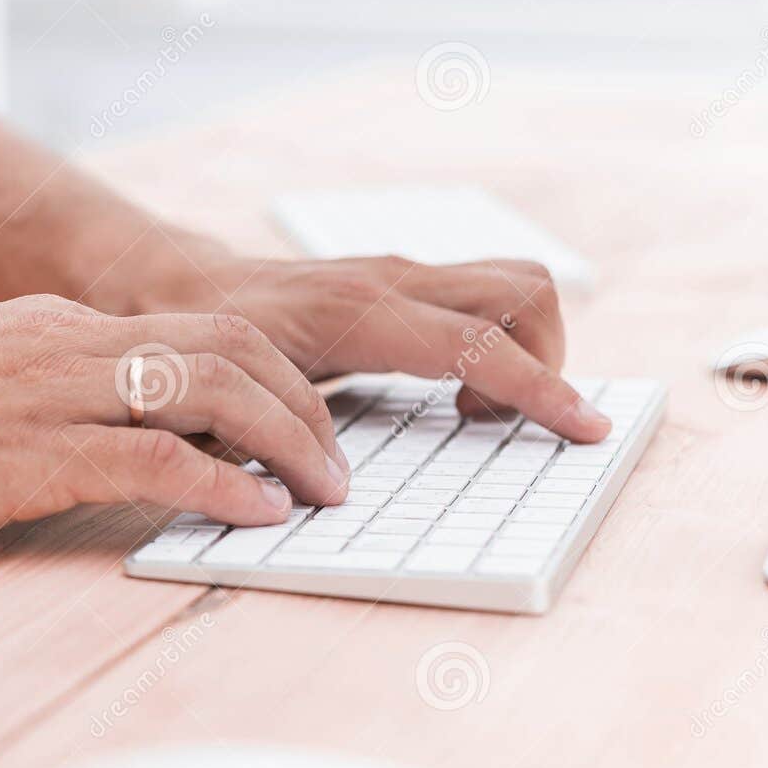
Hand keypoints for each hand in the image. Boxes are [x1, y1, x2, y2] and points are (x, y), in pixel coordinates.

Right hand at [0, 296, 350, 547]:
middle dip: (306, 406)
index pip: (202, 330)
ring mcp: (47, 393)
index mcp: (61, 328)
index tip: (308, 431)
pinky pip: (148, 456)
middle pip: (229, 348)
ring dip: (286, 441)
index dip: (277, 378)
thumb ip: (49, 395)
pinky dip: (219, 483)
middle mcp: (68, 344)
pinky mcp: (20, 453)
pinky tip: (255, 514)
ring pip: (206, 389)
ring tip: (324, 493)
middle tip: (339, 469)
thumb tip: (117, 437)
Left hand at [134, 250, 612, 443]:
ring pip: (516, 285)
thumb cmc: (204, 344)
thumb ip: (281, 440)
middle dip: (544, 363)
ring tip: (470, 412)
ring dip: (526, 350)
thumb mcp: (233, 398)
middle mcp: (391, 280)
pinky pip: (486, 296)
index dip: (536, 388)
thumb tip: (328, 494)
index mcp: (356, 313)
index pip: (474, 344)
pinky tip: (454, 392)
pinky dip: (500, 341)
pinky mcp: (406, 281)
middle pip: (524, 293)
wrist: (183, 286)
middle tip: (490, 424)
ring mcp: (403, 274)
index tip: (583, 427)